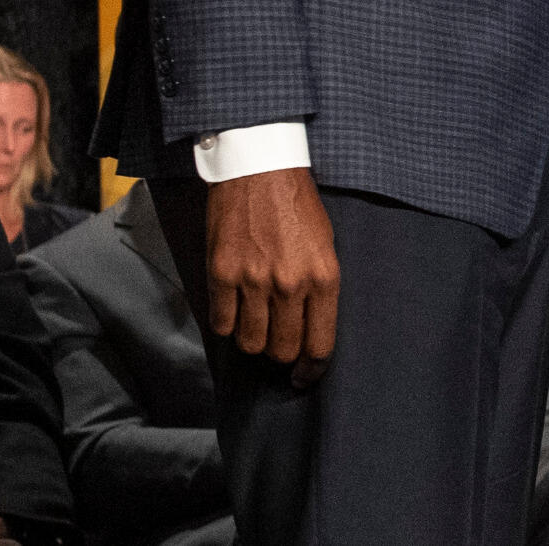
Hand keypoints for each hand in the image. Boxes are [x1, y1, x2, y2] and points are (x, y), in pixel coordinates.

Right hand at [207, 166, 340, 386]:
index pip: (320, 344)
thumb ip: (319, 288)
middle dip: (281, 356)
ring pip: (250, 343)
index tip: (304, 377)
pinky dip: (226, 324)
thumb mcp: (326, 245)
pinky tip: (233, 311)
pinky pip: (221, 323)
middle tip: (278, 345)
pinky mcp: (222, 274)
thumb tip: (311, 329)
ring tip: (256, 325)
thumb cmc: (298, 207)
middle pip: (283, 351)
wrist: (261, 170)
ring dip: (253, 341)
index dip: (311, 369)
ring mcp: (254, 280)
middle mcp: (290, 284)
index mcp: (324, 278)